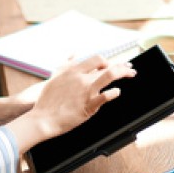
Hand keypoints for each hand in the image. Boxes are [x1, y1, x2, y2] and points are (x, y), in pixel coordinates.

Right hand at [6, 55, 135, 152]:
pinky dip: (114, 93)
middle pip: (106, 66)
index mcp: (73, 70)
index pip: (96, 59)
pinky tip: (117, 92)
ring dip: (123, 72)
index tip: (112, 64)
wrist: (43, 118)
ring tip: (131, 73)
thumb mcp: (55, 76)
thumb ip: (66, 64)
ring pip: (110, 76)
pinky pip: (106, 96)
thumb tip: (74, 54)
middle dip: (121, 66)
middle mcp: (81, 78)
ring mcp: (86, 91)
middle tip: (129, 68)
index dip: (107, 61)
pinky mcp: (88, 106)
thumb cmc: (47, 100)